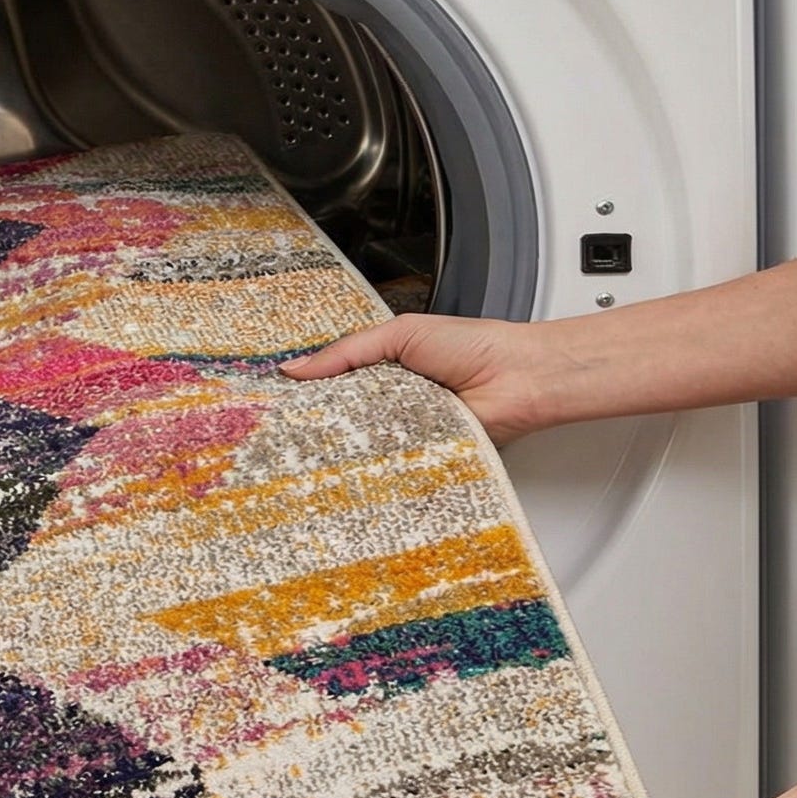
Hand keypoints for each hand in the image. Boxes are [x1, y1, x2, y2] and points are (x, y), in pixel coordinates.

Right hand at [279, 315, 567, 445]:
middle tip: (282, 430)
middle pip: (343, 417)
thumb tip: (296, 369)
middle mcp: (392, 403)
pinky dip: (376, 462)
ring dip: (345, 444)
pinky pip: (390, 463)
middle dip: (318, 422)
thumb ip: (348, 352)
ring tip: (311, 448)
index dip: (307, 392)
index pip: (335, 384)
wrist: (520, 378)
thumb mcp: (401, 334)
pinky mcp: (420, 457)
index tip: (276, 401)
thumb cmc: (474, 346)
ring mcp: (405, 432)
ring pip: (362, 444)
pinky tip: (355, 462)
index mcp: (384, 370)